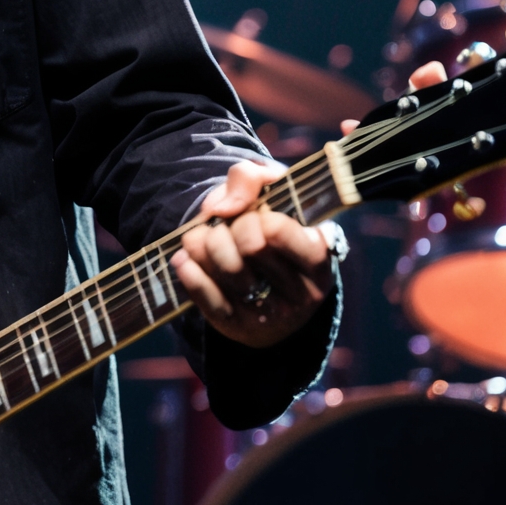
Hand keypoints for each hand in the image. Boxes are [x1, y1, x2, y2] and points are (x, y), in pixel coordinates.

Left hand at [172, 60, 447, 347]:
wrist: (261, 275)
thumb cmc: (268, 225)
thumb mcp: (269, 190)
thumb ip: (249, 177)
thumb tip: (223, 207)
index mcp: (319, 256)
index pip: (276, 228)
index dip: (254, 215)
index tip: (254, 216)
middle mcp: (303, 293)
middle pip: (247, 244)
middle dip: (227, 227)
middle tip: (227, 228)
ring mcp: (271, 314)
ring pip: (224, 268)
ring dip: (204, 244)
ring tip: (205, 238)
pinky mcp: (238, 327)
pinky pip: (203, 295)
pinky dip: (187, 269)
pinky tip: (185, 257)